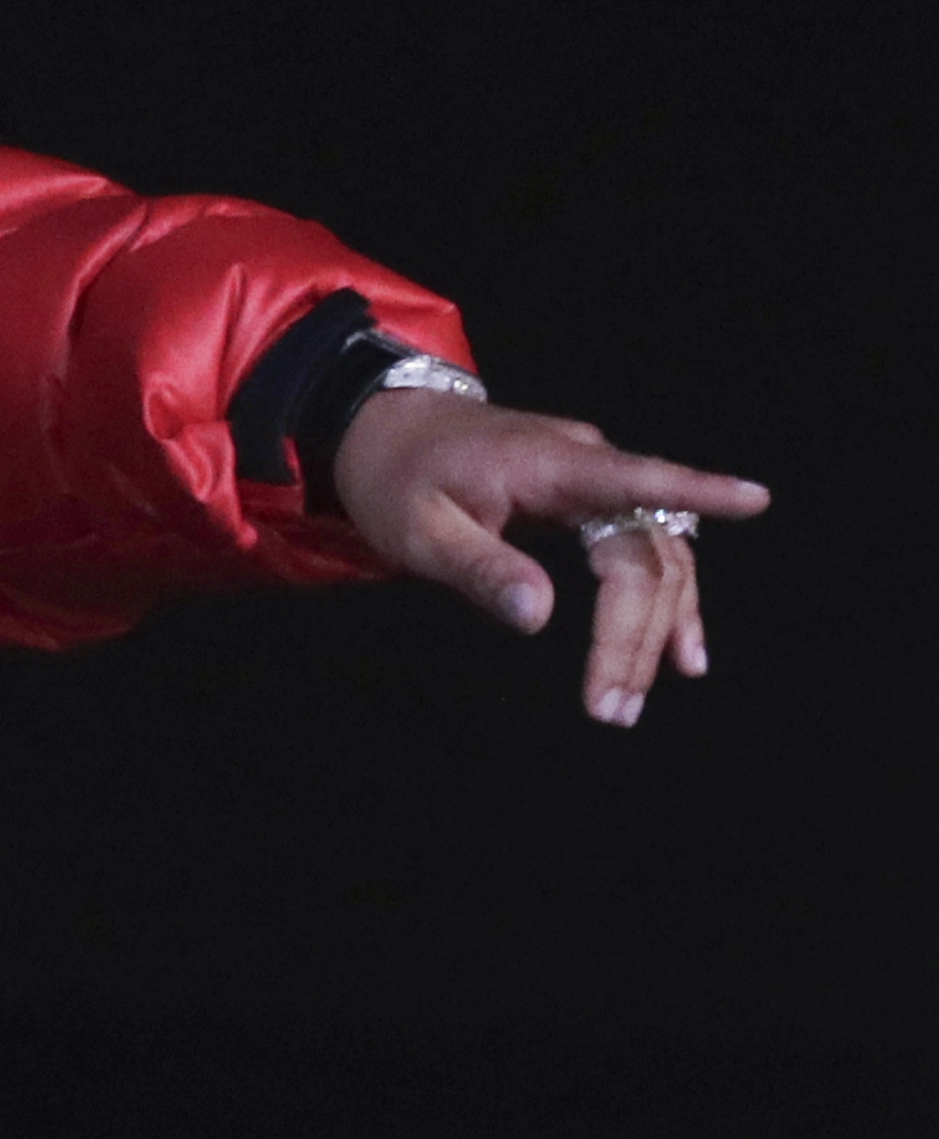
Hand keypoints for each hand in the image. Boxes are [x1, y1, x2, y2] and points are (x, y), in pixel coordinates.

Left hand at [331, 390, 769, 725]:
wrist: (384, 429)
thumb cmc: (398, 477)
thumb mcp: (418, 529)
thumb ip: (480, 567)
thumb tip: (539, 616)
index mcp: (549, 464)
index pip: (636, 478)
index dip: (698, 491)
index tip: (755, 500)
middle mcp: (586, 466)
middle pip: (641, 553)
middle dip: (635, 634)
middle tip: (611, 708)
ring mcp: (592, 483)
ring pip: (652, 558)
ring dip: (653, 630)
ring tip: (631, 700)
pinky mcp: (588, 501)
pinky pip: (642, 554)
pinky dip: (661, 604)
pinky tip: (680, 653)